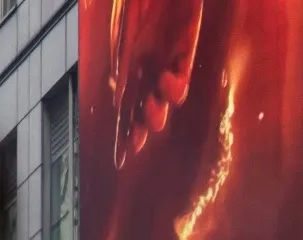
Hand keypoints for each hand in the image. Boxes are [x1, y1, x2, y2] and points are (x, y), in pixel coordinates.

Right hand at [109, 0, 204, 164]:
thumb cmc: (135, 2)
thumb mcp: (119, 32)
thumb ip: (119, 64)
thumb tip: (117, 101)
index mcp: (127, 69)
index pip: (124, 110)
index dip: (123, 135)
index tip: (121, 161)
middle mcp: (147, 69)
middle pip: (144, 109)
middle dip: (140, 128)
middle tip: (138, 142)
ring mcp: (167, 61)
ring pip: (166, 97)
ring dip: (159, 109)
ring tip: (154, 118)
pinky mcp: (186, 49)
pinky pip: (184, 73)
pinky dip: (176, 84)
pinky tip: (168, 84)